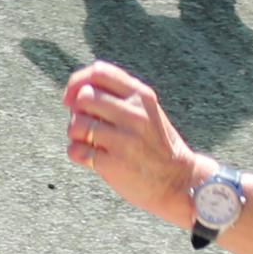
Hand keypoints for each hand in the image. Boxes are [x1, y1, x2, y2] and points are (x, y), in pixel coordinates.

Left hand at [61, 63, 201, 226]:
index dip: (77, 82)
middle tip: (86, 124)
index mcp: (141, 96)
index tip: (73, 98)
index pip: (99, 72)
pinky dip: (77, 154)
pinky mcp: (114, 164)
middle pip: (84, 97)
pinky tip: (91, 158)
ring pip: (76, 124)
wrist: (180, 181)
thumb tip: (75, 92)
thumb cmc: (156, 144)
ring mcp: (124, 139)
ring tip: (89, 142)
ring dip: (75, 134)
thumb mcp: (147, 111)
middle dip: (76, 111)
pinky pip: (76, 151)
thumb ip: (119, 96)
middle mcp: (134, 114)